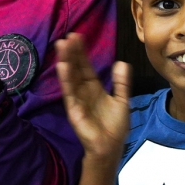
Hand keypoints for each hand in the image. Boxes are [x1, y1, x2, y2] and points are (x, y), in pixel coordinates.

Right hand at [57, 33, 130, 165]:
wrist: (111, 148)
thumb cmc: (115, 127)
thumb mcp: (121, 101)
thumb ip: (121, 83)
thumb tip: (122, 63)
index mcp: (93, 88)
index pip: (85, 66)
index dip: (81, 52)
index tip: (77, 36)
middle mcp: (83, 91)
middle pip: (76, 68)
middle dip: (72, 53)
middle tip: (68, 36)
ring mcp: (77, 100)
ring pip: (70, 77)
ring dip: (66, 61)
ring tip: (62, 46)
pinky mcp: (74, 110)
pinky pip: (70, 92)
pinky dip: (66, 79)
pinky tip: (63, 67)